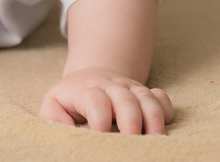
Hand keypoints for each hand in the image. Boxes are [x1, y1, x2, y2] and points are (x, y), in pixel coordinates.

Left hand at [39, 67, 172, 134]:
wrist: (90, 76)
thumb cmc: (71, 99)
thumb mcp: (54, 104)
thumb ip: (53, 117)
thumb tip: (66, 130)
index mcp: (87, 90)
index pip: (96, 100)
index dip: (100, 119)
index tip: (100, 137)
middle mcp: (112, 86)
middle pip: (125, 99)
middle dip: (131, 121)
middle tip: (132, 143)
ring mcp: (131, 88)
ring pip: (147, 98)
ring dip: (154, 119)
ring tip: (155, 141)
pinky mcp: (146, 93)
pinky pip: (162, 97)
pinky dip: (166, 109)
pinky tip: (164, 124)